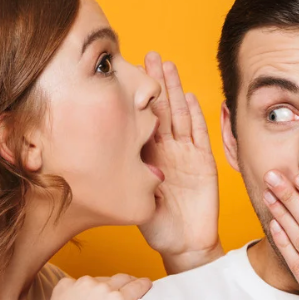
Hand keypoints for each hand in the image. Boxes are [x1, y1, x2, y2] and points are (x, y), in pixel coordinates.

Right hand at [34, 274, 151, 299]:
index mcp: (64, 286)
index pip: (84, 282)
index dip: (94, 291)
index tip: (99, 299)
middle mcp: (84, 283)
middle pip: (104, 280)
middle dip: (111, 288)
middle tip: (119, 297)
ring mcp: (103, 291)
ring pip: (122, 280)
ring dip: (129, 284)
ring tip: (137, 287)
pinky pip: (137, 287)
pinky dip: (143, 285)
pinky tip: (148, 286)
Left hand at [137, 53, 221, 273]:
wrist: (184, 244)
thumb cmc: (157, 226)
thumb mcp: (131, 197)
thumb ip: (121, 178)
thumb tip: (94, 160)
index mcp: (147, 155)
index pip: (140, 119)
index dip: (135, 97)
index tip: (125, 73)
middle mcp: (167, 150)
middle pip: (161, 109)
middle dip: (155, 83)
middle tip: (147, 55)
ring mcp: (186, 154)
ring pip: (179, 115)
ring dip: (174, 90)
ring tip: (167, 66)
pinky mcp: (204, 162)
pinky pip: (198, 135)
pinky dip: (193, 115)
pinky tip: (187, 97)